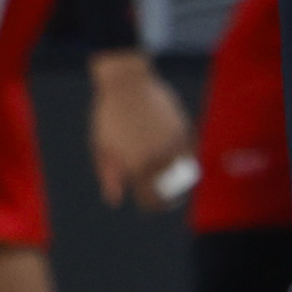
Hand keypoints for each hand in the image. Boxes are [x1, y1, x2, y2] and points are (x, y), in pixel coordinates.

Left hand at [87, 50, 191, 209]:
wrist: (127, 84)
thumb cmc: (108, 117)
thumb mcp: (102, 149)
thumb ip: (110, 176)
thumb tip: (116, 199)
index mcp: (136, 166)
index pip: (151, 198)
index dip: (153, 206)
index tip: (153, 206)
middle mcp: (158, 157)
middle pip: (170, 188)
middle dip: (170, 197)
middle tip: (169, 199)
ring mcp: (173, 141)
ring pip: (183, 170)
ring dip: (181, 178)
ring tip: (177, 181)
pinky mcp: (184, 127)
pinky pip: (190, 150)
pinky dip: (187, 157)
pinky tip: (182, 160)